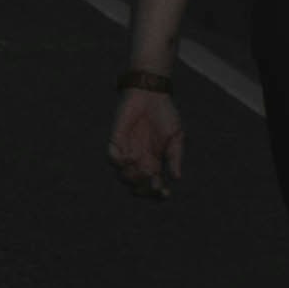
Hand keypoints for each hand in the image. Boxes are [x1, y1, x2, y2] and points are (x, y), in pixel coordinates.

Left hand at [106, 79, 183, 195]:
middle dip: (144, 189)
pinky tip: (131, 157)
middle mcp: (140, 160)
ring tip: (142, 168)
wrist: (151, 93)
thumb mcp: (176, 138)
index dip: (158, 194)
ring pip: (123, 176)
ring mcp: (127, 150)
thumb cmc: (165, 114)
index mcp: (154, 162)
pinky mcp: (116, 139)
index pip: (154, 186)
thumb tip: (176, 179)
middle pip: (137, 186)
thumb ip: (174, 158)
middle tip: (152, 181)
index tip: (165, 194)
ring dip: (131, 177)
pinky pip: (112, 157)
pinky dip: (119, 161)